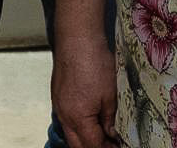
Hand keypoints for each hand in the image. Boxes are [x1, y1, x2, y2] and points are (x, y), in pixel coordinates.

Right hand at [52, 33, 118, 147]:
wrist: (77, 39)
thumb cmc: (94, 62)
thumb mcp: (110, 94)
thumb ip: (109, 118)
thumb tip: (111, 134)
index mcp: (78, 118)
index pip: (92, 146)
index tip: (118, 147)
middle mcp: (64, 116)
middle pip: (78, 145)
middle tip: (111, 145)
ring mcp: (59, 106)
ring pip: (71, 134)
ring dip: (85, 139)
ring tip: (102, 136)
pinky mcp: (57, 97)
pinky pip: (67, 120)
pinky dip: (78, 126)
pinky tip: (90, 121)